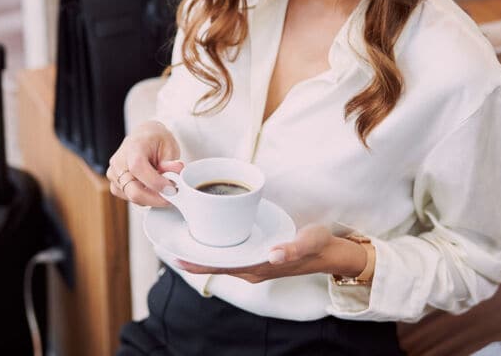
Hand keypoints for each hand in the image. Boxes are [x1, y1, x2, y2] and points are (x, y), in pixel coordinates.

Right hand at [107, 120, 181, 206]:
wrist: (144, 137)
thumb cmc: (155, 140)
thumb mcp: (169, 146)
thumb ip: (171, 164)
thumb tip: (177, 175)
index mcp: (133, 147)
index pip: (138, 168)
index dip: (155, 182)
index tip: (171, 188)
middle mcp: (119, 161)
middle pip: (133, 190)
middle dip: (156, 198)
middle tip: (171, 196)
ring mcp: (114, 174)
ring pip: (132, 197)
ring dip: (151, 198)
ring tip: (162, 187)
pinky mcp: (115, 185)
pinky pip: (129, 199)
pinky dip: (144, 198)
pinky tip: (151, 189)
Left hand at [176, 225, 367, 282]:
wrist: (331, 252)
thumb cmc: (319, 246)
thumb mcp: (309, 242)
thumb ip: (293, 248)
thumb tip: (274, 255)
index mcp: (258, 267)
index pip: (220, 267)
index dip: (197, 262)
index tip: (175, 255)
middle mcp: (252, 267)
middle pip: (215, 264)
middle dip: (193, 255)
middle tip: (169, 241)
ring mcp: (254, 262)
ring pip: (222, 259)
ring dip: (203, 250)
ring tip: (182, 235)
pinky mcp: (258, 255)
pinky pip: (231, 253)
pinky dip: (216, 246)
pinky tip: (208, 233)